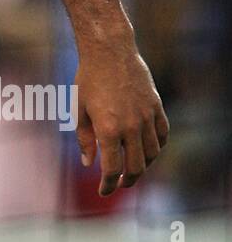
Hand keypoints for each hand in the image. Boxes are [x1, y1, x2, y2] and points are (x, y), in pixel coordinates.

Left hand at [74, 44, 168, 195]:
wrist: (109, 51)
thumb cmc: (88, 79)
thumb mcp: (79, 110)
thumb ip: (85, 139)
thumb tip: (88, 163)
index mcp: (108, 129)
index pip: (112, 169)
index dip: (108, 184)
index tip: (104, 191)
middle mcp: (131, 126)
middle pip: (135, 167)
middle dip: (127, 181)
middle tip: (119, 185)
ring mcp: (146, 116)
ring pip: (152, 153)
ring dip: (143, 166)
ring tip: (133, 168)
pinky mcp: (156, 106)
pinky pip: (163, 134)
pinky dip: (158, 146)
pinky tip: (148, 149)